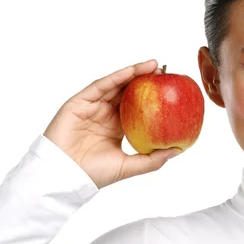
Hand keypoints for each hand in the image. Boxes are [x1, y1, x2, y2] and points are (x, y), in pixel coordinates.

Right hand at [43, 59, 180, 188]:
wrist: (65, 177)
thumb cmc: (94, 174)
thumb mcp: (130, 166)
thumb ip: (153, 159)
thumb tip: (179, 149)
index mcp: (116, 127)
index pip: (137, 107)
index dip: (152, 97)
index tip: (170, 89)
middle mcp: (105, 114)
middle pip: (127, 92)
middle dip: (146, 80)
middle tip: (165, 72)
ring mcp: (92, 107)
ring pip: (115, 85)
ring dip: (134, 73)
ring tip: (154, 66)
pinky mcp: (79, 103)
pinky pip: (100, 86)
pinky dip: (116, 77)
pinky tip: (132, 71)